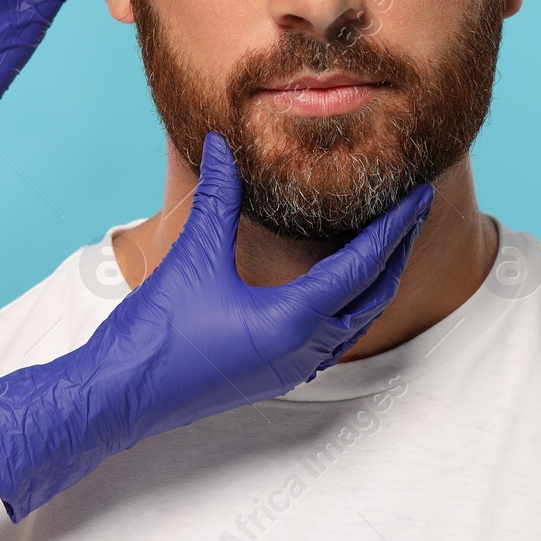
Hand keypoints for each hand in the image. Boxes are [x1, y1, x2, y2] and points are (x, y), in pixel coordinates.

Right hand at [0, 131, 433, 521]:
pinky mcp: (276, 375)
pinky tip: (340, 284)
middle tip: (414, 210)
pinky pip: (334, 338)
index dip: (396, 226)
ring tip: (386, 240)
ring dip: (377, 280)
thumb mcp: (193, 255)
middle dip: (398, 250)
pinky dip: (351, 304)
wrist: (119, 398)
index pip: (365, 264)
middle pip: (375, 294)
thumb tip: (221, 143)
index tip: (421, 194)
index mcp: (295, 319)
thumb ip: (218, 196)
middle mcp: (305, 348)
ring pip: (358, 320)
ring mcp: (292, 367)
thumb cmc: (156, 332)